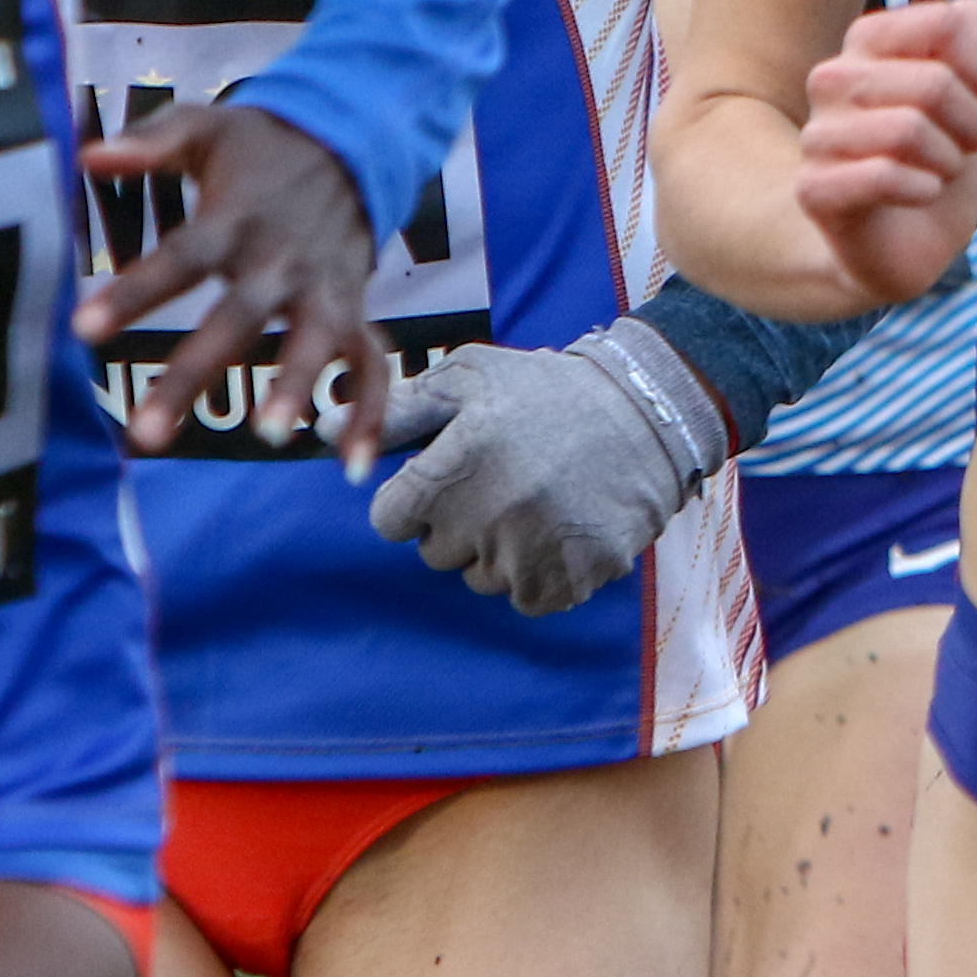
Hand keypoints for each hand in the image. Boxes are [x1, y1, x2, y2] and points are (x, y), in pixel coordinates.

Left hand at [75, 103, 390, 472]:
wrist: (356, 138)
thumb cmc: (264, 144)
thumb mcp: (207, 128)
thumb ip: (148, 144)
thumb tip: (85, 157)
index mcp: (237, 217)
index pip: (181, 257)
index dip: (134, 291)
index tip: (83, 330)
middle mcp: (284, 259)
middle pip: (238, 319)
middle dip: (194, 374)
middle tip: (145, 434)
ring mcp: (325, 288)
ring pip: (317, 343)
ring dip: (295, 387)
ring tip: (266, 437)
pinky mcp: (353, 308)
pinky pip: (370, 365)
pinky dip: (370, 413)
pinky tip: (349, 466)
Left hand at [368, 324, 722, 614]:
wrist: (651, 410)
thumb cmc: (548, 391)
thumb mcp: (471, 378)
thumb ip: (398, 410)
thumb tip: (325, 433)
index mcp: (458, 462)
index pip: (389, 520)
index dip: (414, 498)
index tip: (451, 476)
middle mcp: (491, 511)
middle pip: (432, 553)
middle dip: (456, 523)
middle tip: (502, 482)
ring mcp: (534, 549)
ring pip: (478, 579)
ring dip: (496, 550)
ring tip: (535, 502)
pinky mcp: (573, 576)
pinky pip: (526, 599)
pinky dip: (537, 574)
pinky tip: (559, 530)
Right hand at [795, 0, 976, 303]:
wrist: (909, 241)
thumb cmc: (937, 159)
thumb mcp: (973, 96)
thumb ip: (972, 45)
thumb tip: (967, 10)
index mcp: (869, 43)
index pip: (945, 23)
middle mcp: (833, 79)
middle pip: (936, 82)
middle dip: (971, 123)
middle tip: (963, 146)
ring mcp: (818, 134)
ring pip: (909, 129)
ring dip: (947, 161)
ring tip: (938, 173)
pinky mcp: (813, 188)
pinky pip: (882, 175)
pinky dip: (922, 189)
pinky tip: (920, 194)